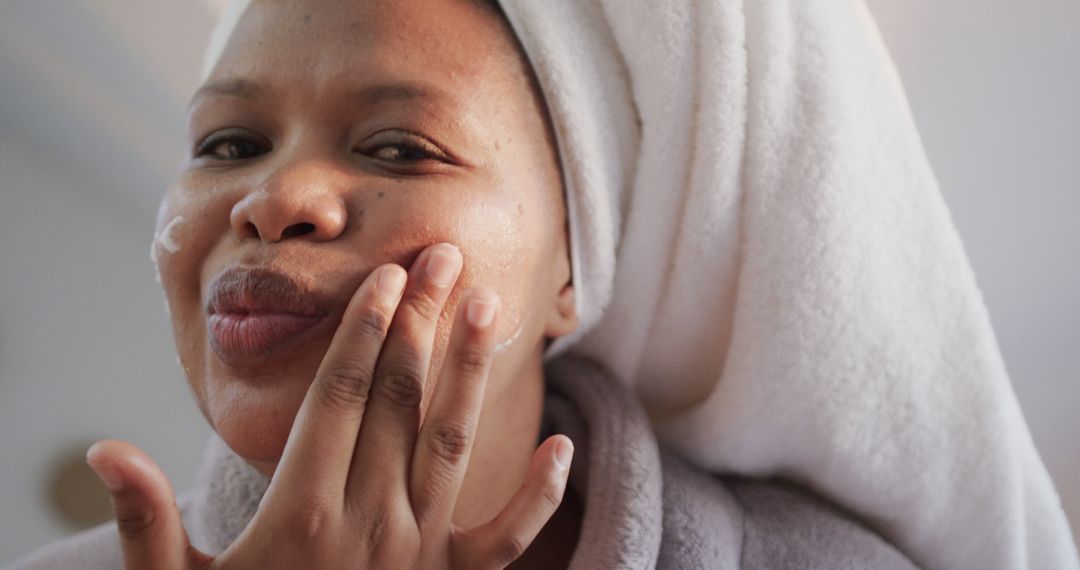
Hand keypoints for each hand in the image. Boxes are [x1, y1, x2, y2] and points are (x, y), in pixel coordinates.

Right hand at [86, 243, 574, 568]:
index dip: (366, 332)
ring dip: (471, 372)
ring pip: (451, 445)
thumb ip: (145, 523)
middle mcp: (369, 523)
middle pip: (401, 403)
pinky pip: (506, 539)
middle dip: (422, 324)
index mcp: (301, 515)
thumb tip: (104, 451)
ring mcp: (418, 554)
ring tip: (489, 306)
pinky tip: (563, 445)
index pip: (342, 398)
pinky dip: (539, 497)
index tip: (388, 276)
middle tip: (443, 256)